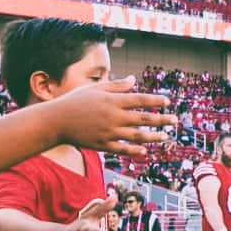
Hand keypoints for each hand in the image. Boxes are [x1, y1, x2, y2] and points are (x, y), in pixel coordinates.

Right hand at [50, 77, 175, 156]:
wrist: (56, 121)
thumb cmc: (75, 101)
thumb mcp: (95, 89)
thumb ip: (116, 86)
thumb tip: (133, 80)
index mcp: (113, 100)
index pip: (141, 100)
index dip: (156, 100)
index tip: (168, 101)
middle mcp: (113, 117)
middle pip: (143, 119)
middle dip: (161, 120)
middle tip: (174, 121)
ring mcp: (108, 132)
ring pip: (137, 136)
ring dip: (153, 137)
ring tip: (165, 137)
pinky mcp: (102, 145)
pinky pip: (122, 149)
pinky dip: (134, 150)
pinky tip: (144, 151)